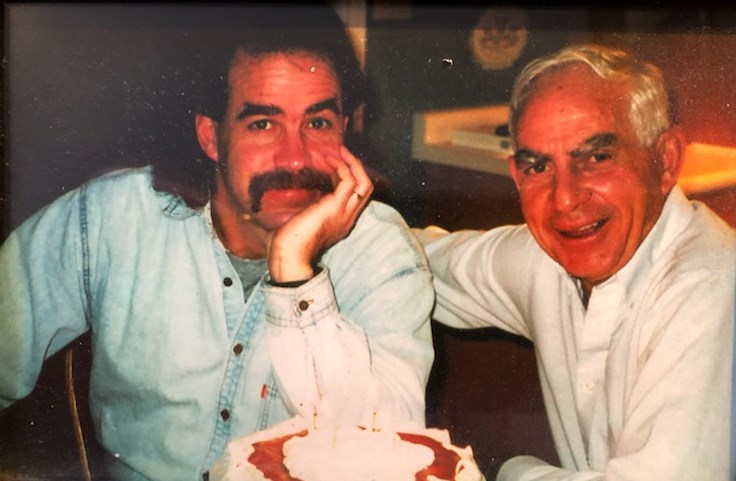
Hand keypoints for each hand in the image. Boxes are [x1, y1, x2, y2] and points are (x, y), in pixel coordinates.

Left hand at [267, 146, 373, 282]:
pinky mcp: (336, 206)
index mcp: (340, 223)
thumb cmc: (287, 244)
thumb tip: (286, 201)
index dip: (346, 178)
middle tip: (342, 152)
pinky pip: (349, 180)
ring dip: (352, 163)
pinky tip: (329, 159)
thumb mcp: (299, 222)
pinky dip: (341, 166)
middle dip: (356, 167)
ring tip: (340, 150)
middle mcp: (347, 218)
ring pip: (364, 183)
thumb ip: (301, 211)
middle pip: (366, 189)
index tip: (333, 166)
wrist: (288, 255)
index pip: (354, 198)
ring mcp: (344, 212)